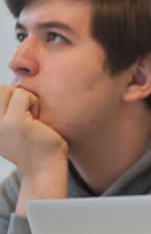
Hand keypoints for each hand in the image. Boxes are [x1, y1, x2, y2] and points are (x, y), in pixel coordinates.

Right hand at [0, 86, 68, 215]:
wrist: (45, 167)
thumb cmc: (34, 145)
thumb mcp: (10, 126)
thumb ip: (4, 109)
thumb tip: (7, 84)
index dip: (6, 95)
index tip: (21, 113)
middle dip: (15, 94)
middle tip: (26, 113)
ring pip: (7, 89)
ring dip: (24, 98)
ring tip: (30, 116)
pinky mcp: (14, 122)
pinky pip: (23, 95)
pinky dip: (33, 102)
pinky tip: (37, 120)